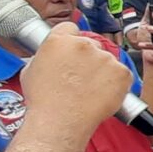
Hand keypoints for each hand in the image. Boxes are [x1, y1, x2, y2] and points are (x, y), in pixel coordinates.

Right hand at [20, 22, 135, 129]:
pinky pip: (121, 74)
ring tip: (90, 91)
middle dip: (89, 59)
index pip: (70, 29)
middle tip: (82, 79)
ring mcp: (104, 57)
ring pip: (107, 60)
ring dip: (102, 72)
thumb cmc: (44, 102)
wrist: (60, 122)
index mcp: (60, 40)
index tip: (73, 54)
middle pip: (91, 45)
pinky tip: (102, 95)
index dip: (71, 42)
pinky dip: (116, 84)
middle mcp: (83, 44)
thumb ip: (45, 56)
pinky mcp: (121, 72)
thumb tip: (50, 57)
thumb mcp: (31, 71)